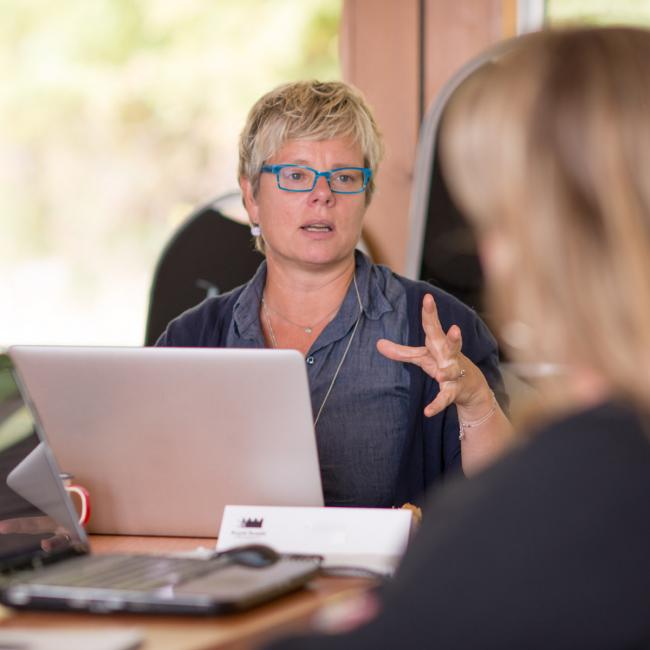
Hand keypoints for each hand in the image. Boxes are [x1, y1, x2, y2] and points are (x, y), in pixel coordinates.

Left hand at [377, 293, 490, 416]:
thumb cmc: (443, 364)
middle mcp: (449, 356)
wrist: (471, 387)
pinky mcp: (454, 391)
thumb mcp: (422, 357)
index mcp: (439, 345)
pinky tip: (427, 411)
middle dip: (453, 337)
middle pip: (451, 344)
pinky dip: (437, 405)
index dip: (430, 312)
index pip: (433, 326)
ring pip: (451, 371)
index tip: (428, 297)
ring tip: (440, 375)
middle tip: (455, 328)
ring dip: (446, 372)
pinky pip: (445, 398)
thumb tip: (378, 344)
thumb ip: (401, 351)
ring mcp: (454, 373)